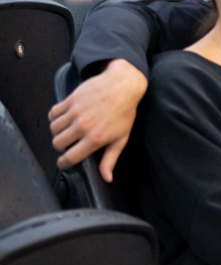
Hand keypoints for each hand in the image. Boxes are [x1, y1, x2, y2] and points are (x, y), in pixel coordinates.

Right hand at [48, 59, 147, 180]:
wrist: (122, 86)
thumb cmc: (124, 113)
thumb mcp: (121, 138)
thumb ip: (110, 159)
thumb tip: (107, 178)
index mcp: (95, 138)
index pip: (70, 158)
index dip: (64, 163)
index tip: (64, 162)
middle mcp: (82, 126)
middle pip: (57, 144)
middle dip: (61, 147)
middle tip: (69, 144)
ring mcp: (75, 112)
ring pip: (53, 129)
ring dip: (58, 132)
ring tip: (67, 131)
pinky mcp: (70, 100)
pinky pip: (52, 113)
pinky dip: (55, 118)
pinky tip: (64, 119)